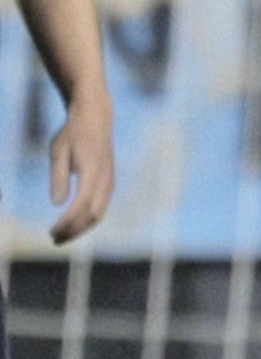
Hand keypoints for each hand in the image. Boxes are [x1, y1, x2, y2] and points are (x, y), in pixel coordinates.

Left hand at [45, 100, 112, 243]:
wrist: (96, 119)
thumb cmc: (73, 134)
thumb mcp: (58, 152)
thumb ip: (58, 177)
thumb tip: (58, 204)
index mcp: (93, 171)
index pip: (82, 205)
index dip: (67, 222)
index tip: (52, 231)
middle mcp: (106, 180)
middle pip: (93, 215)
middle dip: (74, 231)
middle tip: (54, 240)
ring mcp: (110, 182)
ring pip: (99, 214)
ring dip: (81, 228)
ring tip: (62, 236)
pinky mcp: (109, 184)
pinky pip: (100, 208)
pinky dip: (87, 220)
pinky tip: (72, 223)